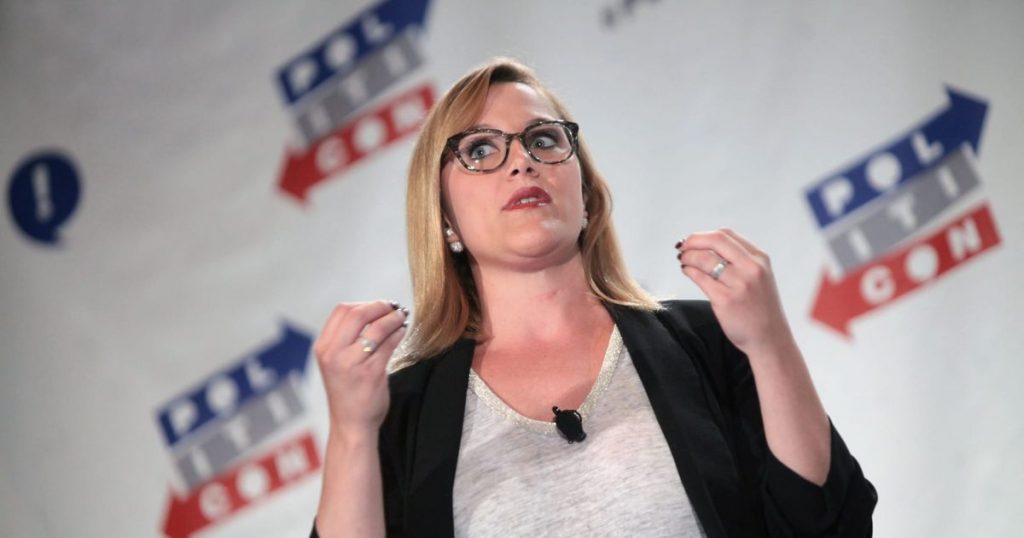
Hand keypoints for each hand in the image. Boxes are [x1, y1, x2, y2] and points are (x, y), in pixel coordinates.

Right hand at [313, 301, 408, 439]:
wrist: (351, 424)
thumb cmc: (347, 392)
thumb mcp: (336, 362)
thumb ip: (347, 339)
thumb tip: (374, 311)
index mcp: (323, 348)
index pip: (341, 311)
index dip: (363, 304)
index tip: (378, 306)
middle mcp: (333, 354)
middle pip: (358, 314)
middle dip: (380, 306)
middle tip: (393, 308)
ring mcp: (351, 364)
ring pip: (377, 328)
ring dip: (393, 318)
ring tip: (401, 317)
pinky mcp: (371, 373)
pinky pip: (389, 344)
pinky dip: (398, 333)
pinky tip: (402, 332)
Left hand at [675, 229, 794, 355]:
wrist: (770, 338)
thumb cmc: (760, 308)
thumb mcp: (759, 277)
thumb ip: (739, 260)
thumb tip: (704, 245)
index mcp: (760, 259)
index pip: (727, 235)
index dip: (704, 235)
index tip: (693, 240)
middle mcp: (751, 268)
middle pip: (716, 240)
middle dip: (693, 241)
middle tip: (682, 247)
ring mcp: (739, 284)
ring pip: (704, 259)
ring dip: (688, 256)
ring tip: (683, 260)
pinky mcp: (725, 300)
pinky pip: (700, 278)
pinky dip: (689, 271)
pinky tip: (687, 271)